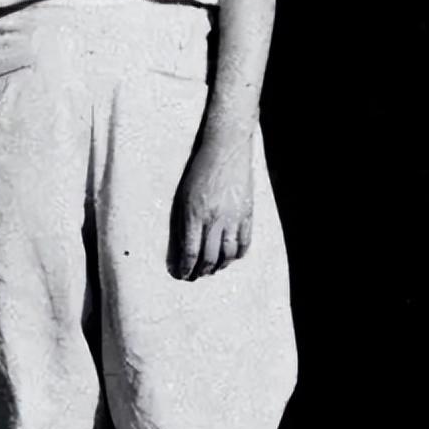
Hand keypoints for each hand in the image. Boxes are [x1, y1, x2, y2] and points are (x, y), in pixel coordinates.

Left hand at [169, 136, 254, 279]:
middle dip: (200, 271)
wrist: (225, 151)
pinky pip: (245, 242)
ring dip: (219, 267)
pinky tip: (231, 259)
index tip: (180, 274)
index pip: (190, 252)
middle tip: (194, 276)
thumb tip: (183, 247)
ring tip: (212, 270)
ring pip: (229, 254)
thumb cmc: (198, 171)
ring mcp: (234, 218)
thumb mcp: (182, 196)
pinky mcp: (247, 214)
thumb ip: (183, 222)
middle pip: (209, 257)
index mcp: (195, 214)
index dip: (185, 268)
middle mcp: (215, 219)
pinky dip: (238, 255)